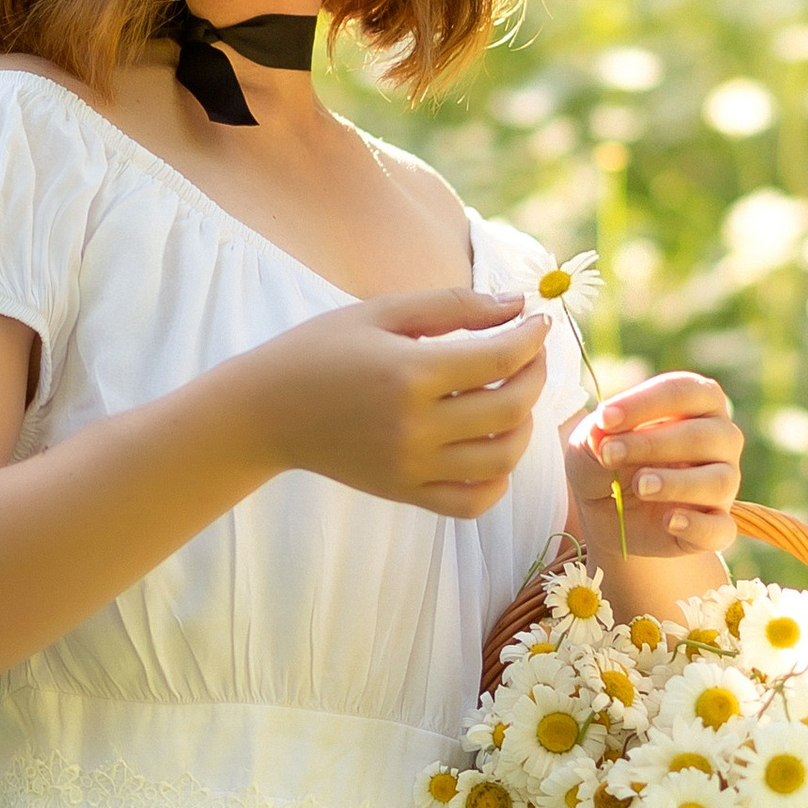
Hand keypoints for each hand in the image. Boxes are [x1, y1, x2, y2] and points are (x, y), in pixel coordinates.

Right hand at [237, 290, 551, 518]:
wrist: (266, 411)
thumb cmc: (321, 349)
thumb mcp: (382, 311)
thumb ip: (454, 305)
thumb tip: (517, 305)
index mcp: (409, 373)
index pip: (499, 360)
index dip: (532, 338)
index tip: (541, 322)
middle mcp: (414, 426)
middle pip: (509, 409)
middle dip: (536, 375)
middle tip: (532, 354)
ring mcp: (411, 466)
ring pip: (501, 459)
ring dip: (524, 426)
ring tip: (515, 399)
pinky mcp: (405, 492)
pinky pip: (473, 501)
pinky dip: (498, 480)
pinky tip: (493, 447)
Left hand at [564, 370, 743, 559]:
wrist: (610, 517)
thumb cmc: (609, 462)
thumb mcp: (590, 444)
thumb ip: (596, 434)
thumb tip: (601, 431)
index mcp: (697, 403)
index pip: (684, 391)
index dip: (644, 403)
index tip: (605, 418)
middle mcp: (720, 439)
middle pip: (703, 435)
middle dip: (652, 443)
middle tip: (610, 454)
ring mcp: (723, 484)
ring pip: (719, 481)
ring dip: (677, 483)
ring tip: (640, 486)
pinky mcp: (716, 526)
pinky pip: (720, 528)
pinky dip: (698, 525)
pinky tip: (669, 521)